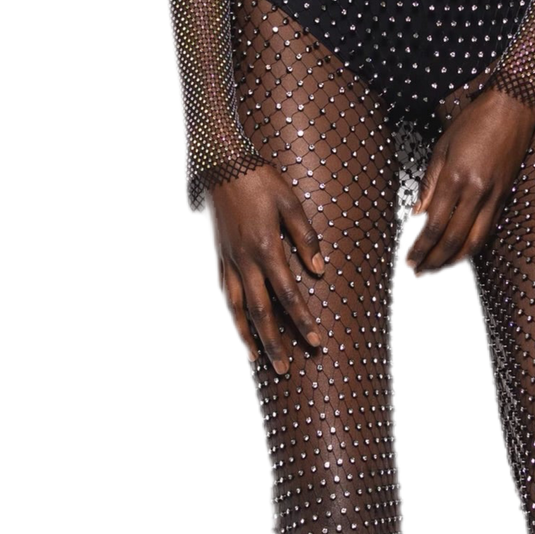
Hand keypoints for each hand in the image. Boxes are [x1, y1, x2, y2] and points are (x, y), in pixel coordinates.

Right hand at [205, 164, 325, 374]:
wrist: (221, 165)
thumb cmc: (260, 180)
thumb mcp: (290, 203)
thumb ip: (305, 238)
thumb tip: (319, 270)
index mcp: (266, 248)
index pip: (289, 295)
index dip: (302, 321)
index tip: (316, 341)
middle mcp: (244, 261)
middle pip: (259, 312)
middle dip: (273, 342)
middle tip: (283, 368)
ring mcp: (226, 260)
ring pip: (234, 309)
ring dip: (245, 337)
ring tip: (256, 359)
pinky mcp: (216, 255)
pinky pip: (221, 293)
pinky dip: (229, 314)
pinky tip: (235, 326)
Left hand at [403, 86, 534, 279]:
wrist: (513, 108)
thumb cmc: (474, 121)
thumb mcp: (443, 146)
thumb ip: (429, 183)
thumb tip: (416, 213)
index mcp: (456, 178)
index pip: (434, 225)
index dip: (420, 248)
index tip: (408, 261)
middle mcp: (477, 192)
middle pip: (453, 240)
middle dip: (433, 262)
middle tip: (418, 275)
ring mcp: (494, 197)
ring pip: (474, 242)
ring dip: (453, 261)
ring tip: (436, 272)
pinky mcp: (505, 198)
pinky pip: (487, 231)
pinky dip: (472, 248)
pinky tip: (459, 255)